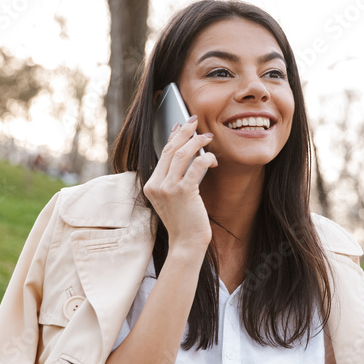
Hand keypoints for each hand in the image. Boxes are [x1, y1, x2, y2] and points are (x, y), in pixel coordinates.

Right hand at [143, 115, 218, 254]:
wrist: (186, 243)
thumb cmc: (184, 222)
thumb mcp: (173, 198)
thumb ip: (173, 179)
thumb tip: (183, 155)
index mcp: (151, 185)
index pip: (161, 154)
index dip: (172, 137)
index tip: (180, 125)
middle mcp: (156, 185)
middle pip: (169, 149)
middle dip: (184, 132)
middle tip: (195, 121)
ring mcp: (168, 188)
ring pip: (181, 154)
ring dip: (197, 142)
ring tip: (208, 136)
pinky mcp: (183, 192)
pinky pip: (196, 166)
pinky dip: (206, 159)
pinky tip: (213, 159)